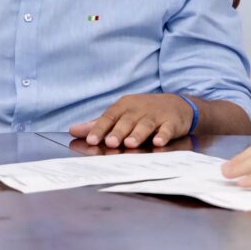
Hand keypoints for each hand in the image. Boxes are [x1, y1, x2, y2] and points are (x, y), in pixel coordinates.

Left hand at [69, 93, 193, 147]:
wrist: (177, 105)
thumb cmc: (143, 112)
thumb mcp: (121, 114)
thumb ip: (99, 124)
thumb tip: (73, 130)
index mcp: (124, 106)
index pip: (109, 117)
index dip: (100, 128)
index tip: (90, 140)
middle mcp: (139, 109)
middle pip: (127, 120)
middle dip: (118, 131)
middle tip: (110, 142)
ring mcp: (156, 115)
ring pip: (145, 124)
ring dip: (138, 133)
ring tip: (130, 143)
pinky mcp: (171, 122)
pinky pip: (167, 129)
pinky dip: (163, 135)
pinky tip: (158, 142)